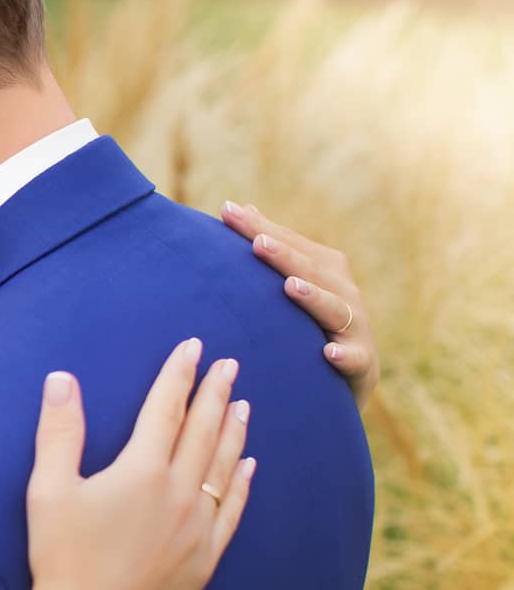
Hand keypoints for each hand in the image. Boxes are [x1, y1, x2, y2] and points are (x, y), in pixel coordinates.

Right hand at [25, 339, 253, 589]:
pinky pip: (234, 511)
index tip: (192, 346)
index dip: (178, 375)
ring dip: (233, 431)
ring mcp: (198, 527)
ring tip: (242, 403)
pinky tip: (250, 465)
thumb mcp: (48, 490)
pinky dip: (244, 483)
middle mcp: (178, 492)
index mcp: (140, 471)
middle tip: (229, 364)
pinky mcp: (205, 558)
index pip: (164, 409)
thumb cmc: (61, 557)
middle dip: (215, 393)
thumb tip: (61, 378)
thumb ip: (59, 432)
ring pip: (224, 466)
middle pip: (202, 431)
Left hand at [221, 201, 378, 407]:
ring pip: (335, 309)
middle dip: (285, 255)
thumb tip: (240, 208)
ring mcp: (355, 328)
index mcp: (325, 271)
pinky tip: (329, 353)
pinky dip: (344, 354)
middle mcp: (343, 293)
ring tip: (291, 286)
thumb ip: (270, 251)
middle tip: (258, 242)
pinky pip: (354, 359)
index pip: (290, 244)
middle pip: (312, 270)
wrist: (346, 381)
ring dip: (315, 297)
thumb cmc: (308, 326)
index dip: (260, 228)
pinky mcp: (362, 363)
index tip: (226, 211)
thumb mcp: (290, 288)